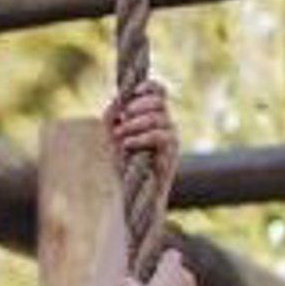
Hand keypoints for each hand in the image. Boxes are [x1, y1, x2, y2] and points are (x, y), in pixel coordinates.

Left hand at [104, 80, 177, 200]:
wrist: (133, 198)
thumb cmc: (121, 167)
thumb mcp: (112, 137)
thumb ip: (113, 117)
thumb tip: (116, 101)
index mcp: (153, 117)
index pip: (159, 92)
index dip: (149, 87)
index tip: (134, 92)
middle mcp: (165, 124)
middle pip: (159, 100)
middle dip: (138, 106)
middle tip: (122, 119)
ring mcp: (171, 138)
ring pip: (159, 117)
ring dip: (135, 123)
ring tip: (120, 134)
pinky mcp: (172, 154)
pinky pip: (161, 135)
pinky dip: (142, 137)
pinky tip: (128, 144)